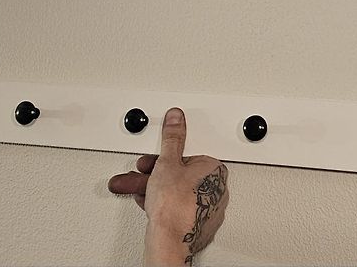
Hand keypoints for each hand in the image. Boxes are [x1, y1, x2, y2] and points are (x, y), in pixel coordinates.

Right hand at [108, 108, 228, 265]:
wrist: (169, 238)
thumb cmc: (174, 205)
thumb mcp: (167, 162)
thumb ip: (172, 138)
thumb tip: (176, 119)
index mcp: (215, 170)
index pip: (189, 156)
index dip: (167, 158)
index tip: (155, 160)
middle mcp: (216, 190)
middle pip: (182, 175)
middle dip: (157, 174)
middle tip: (144, 174)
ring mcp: (208, 209)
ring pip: (178, 193)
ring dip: (156, 189)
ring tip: (139, 190)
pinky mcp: (198, 225)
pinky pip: (179, 208)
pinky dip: (163, 205)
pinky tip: (149, 203)